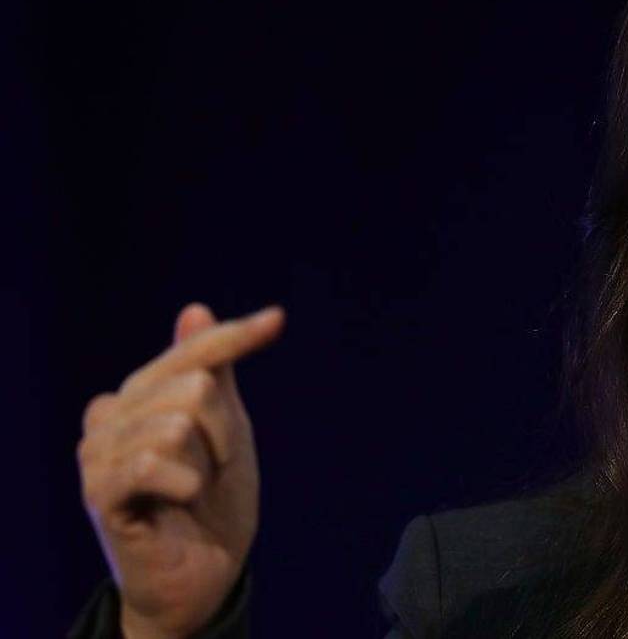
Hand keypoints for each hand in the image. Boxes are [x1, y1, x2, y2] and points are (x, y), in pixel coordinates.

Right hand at [77, 302, 284, 637]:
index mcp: (139, 392)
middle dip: (224, 433)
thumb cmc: (215, 500)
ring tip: (193, 489)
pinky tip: (178, 502)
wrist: (204, 572)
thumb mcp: (227, 428)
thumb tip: (194, 308)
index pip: (194, 352)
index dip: (237, 335)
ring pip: (178, 423)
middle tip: (214, 469)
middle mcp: (109, 413)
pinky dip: (185, 483)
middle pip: (194, 387)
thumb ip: (212, 371)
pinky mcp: (99, 491)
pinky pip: (153, 461)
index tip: (277, 319)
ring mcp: (97, 452)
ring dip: (206, 462)